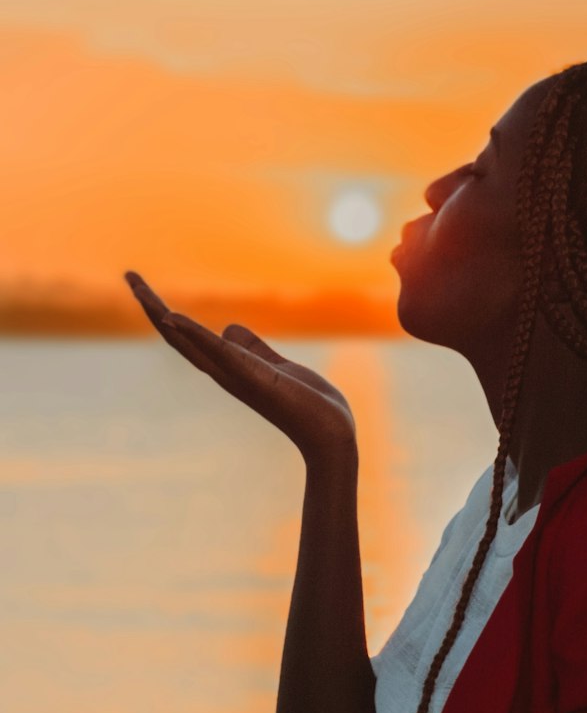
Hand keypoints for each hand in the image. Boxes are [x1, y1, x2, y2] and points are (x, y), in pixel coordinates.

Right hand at [123, 271, 357, 468]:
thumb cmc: (310, 406)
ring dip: (162, 315)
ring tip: (140, 291)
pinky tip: (173, 318)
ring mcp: (237, 376)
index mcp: (231, 367)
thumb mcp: (278, 367)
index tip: (144, 288)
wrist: (331, 436)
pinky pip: (220, 352)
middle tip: (129, 277)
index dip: (164, 313)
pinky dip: (194, 334)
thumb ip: (254, 349)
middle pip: (178, 337)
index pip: (188, 337)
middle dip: (152, 307)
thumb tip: (229, 328)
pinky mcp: (254, 377)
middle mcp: (225, 373)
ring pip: (190, 342)